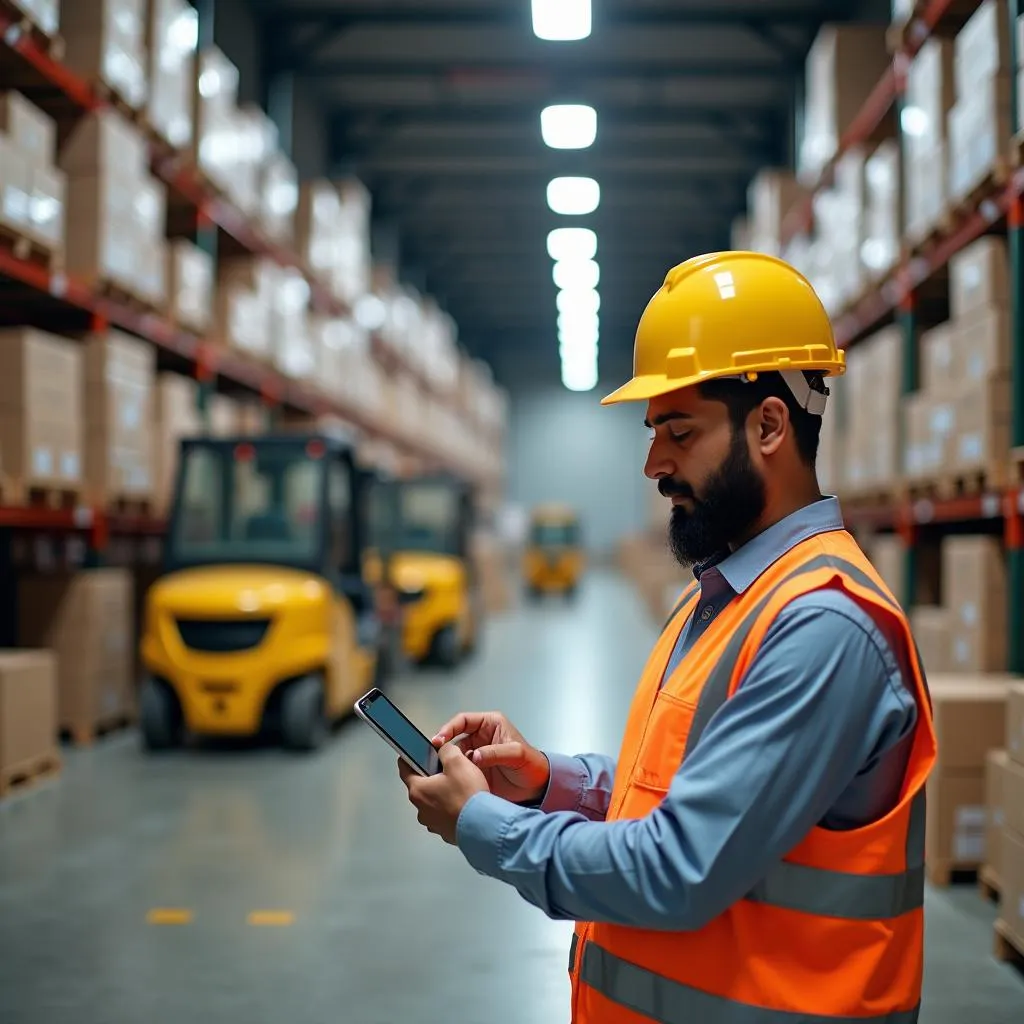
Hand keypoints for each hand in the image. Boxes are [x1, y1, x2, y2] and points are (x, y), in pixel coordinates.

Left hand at [398, 742, 487, 844]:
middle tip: (450, 770)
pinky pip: (445, 815)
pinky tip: (465, 803)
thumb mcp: (457, 762)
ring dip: (444, 794)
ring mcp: (433, 823)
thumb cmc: (468, 797)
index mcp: (418, 790)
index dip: (410, 757)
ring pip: (434, 801)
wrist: (484, 826)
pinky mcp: (445, 831)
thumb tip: (444, 750)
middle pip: (422, 786)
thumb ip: (446, 750)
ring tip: (461, 788)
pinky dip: (452, 808)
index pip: (404, 769)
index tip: (416, 753)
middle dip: (434, 776)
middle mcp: (421, 809)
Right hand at [432, 711, 549, 804]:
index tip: (440, 739)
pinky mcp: (475, 770)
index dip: (449, 728)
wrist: (537, 787)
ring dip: (448, 761)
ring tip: (442, 769)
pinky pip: (459, 769)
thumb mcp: (516, 754)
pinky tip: (450, 778)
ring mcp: (477, 754)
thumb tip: (474, 756)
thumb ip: (495, 753)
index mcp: (490, 724)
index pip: (463, 720)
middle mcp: (481, 737)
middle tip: (435, 756)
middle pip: (455, 737)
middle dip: (444, 746)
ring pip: (455, 754)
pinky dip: (454, 773)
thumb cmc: (532, 765)